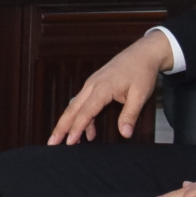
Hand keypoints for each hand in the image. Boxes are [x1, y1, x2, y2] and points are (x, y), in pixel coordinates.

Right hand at [48, 31, 175, 144]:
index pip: (85, 112)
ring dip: (70, 123)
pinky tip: (89, 132)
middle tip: (52, 143)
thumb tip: (125, 134)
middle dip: (61, 127)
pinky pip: (84, 103)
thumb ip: (130, 115)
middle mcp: (92, 85)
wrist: (143, 53)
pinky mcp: (95, 85)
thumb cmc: (142, 72)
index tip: (69, 142)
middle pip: (72, 109)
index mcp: (102, 88)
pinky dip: (84, 118)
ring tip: (67, 141)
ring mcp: (92, 84)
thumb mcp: (140, 95)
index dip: (76, 128)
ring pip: (76, 106)